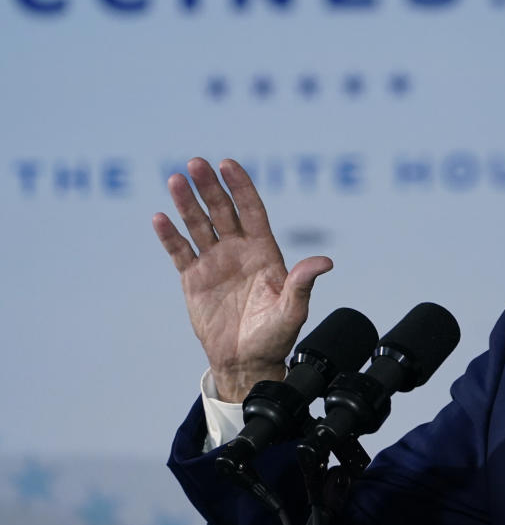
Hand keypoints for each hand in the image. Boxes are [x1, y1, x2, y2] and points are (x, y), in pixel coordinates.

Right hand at [152, 158, 332, 401]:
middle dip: (210, 186)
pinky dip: (170, 236)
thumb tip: (325, 262)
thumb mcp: (292, 309)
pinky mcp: (194, 279)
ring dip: (187, 203)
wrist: (246, 361)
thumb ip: (302, 283)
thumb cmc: (275, 336)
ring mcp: (215, 262)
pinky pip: (180, 252)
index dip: (240, 186)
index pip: (251, 210)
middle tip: (196, 163)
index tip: (228, 164)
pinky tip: (160, 218)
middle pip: (222, 210)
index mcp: (264, 251)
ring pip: (198, 225)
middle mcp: (238, 250)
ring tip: (176, 180)